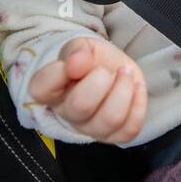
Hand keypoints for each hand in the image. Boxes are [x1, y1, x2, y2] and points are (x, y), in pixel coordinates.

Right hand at [28, 37, 147, 144]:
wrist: (113, 70)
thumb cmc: (91, 60)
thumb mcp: (81, 47)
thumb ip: (77, 51)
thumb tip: (76, 63)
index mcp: (49, 91)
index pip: (42, 88)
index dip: (59, 71)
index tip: (75, 60)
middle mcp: (67, 115)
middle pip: (80, 106)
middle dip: (99, 81)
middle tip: (105, 70)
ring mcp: (92, 128)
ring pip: (109, 120)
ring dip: (123, 90)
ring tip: (125, 73)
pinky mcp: (116, 135)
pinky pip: (130, 129)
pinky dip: (138, 103)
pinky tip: (135, 87)